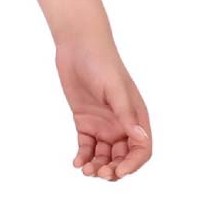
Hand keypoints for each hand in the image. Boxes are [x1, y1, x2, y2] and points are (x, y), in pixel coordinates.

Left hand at [54, 35, 151, 179]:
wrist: (77, 45)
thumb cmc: (102, 62)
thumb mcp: (115, 89)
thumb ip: (126, 115)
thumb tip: (141, 140)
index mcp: (135, 117)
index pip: (141, 149)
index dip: (133, 164)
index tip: (119, 171)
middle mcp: (121, 124)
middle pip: (122, 157)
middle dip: (113, 170)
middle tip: (99, 173)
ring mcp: (102, 123)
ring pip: (104, 155)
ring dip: (97, 166)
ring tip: (86, 170)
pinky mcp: (84, 120)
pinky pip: (86, 145)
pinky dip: (84, 156)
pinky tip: (77, 163)